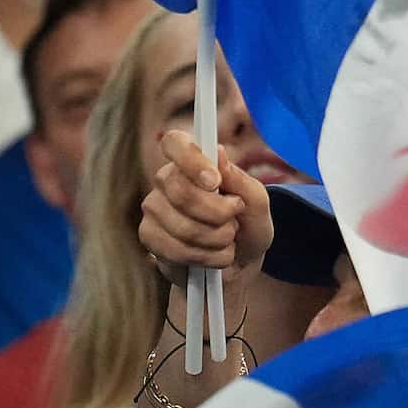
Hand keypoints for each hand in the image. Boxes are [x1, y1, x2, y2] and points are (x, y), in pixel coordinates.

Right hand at [140, 128, 272, 290]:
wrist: (239, 264)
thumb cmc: (248, 226)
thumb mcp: (257, 204)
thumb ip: (240, 180)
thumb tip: (218, 153)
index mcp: (192, 161)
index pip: (174, 142)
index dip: (191, 159)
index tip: (215, 182)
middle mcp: (167, 179)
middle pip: (181, 192)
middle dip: (218, 214)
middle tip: (234, 222)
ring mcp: (154, 208)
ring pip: (183, 226)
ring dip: (216, 240)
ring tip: (226, 241)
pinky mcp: (150, 237)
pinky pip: (175, 250)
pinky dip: (205, 257)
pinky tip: (212, 256)